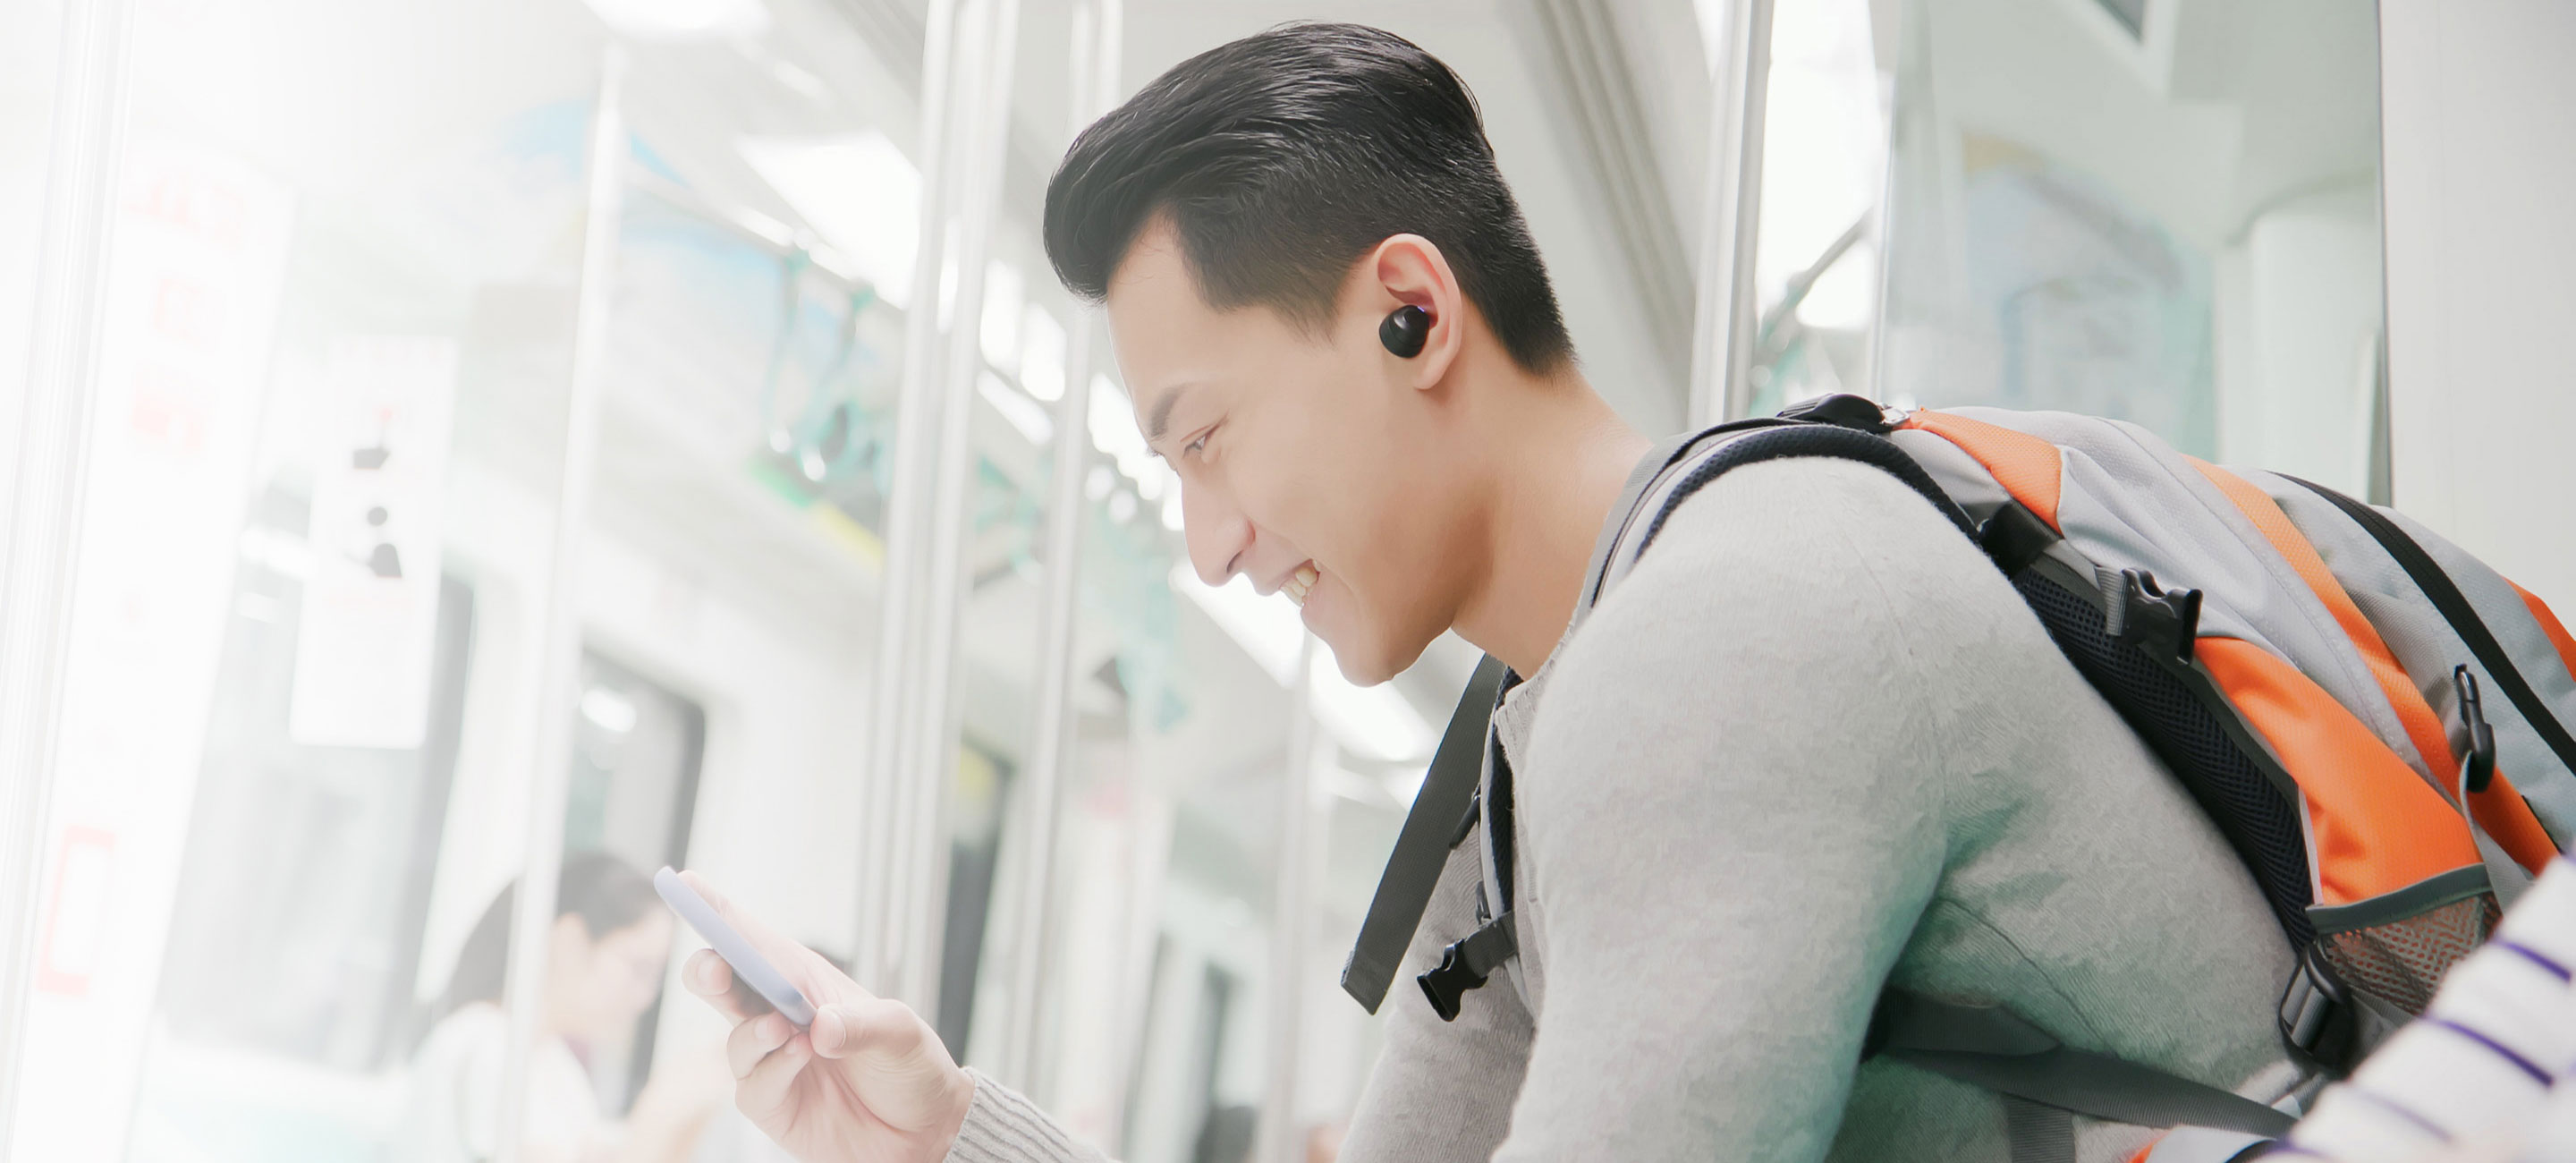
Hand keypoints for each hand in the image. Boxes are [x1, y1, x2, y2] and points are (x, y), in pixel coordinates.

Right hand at [675, 872, 975, 1162]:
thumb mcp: (901, 1033)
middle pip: (725, 985)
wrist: (924, 1129)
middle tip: (715, 969)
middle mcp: (781, 1016)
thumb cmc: (911, 1067)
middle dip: (709, 971)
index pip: (755, 942)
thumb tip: (820, 1026)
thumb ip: (863, 1025)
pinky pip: (754, 1086)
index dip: (717, 912)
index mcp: (806, 982)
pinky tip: (800, 1058)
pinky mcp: (774, 1104)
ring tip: (784, 1030)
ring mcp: (772, 1061)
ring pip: (735, 1038)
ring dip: (754, 1032)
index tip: (686, 885)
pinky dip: (772, 1071)